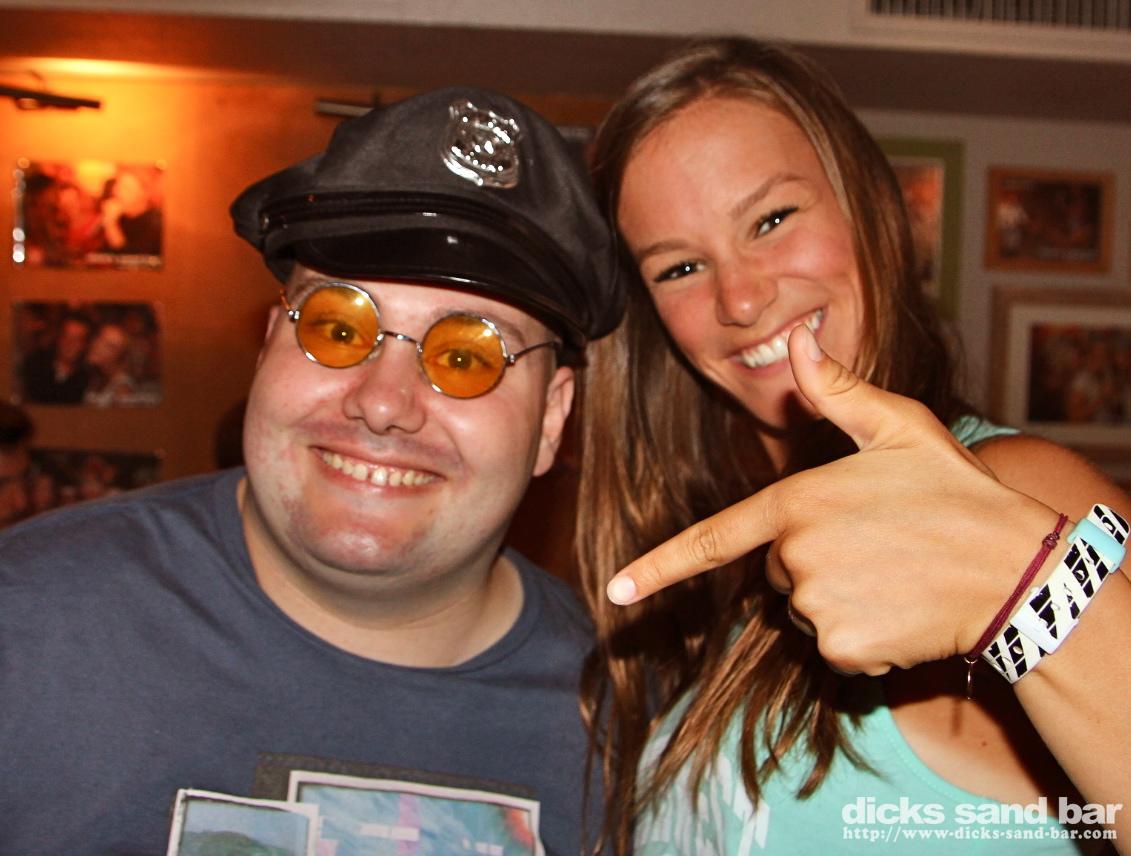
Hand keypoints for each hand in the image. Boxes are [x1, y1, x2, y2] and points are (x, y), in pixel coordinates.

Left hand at [606, 325, 1058, 675]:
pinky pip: (834, 644)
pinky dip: (861, 632)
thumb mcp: (900, 427)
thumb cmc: (955, 491)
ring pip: (805, 608)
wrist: (1015, 569)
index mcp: (798, 503)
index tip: (616, 590)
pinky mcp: (845, 649)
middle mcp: (797, 557)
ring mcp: (818, 607)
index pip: (715, 539)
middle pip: (779, 569)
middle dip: (814, 558)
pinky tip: (901, 608)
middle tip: (878, 542)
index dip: (659, 567)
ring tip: (895, 572)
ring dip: (838, 596)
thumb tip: (796, 341)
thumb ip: (837, 392)